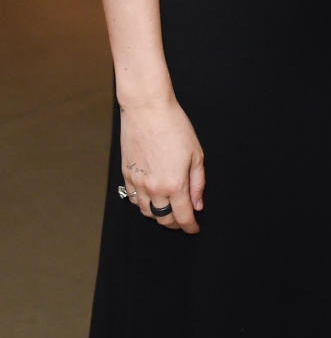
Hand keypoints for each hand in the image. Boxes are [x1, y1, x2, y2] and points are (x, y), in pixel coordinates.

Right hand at [119, 97, 204, 233]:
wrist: (147, 110)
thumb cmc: (174, 126)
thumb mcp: (196, 154)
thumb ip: (197, 183)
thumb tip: (198, 204)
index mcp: (174, 184)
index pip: (183, 217)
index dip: (190, 227)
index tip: (194, 228)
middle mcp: (154, 188)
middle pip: (164, 219)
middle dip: (175, 223)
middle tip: (183, 219)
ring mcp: (138, 183)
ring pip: (147, 212)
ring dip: (159, 215)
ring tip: (168, 209)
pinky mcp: (126, 175)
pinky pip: (134, 199)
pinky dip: (143, 204)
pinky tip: (151, 197)